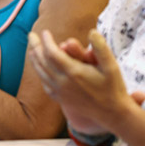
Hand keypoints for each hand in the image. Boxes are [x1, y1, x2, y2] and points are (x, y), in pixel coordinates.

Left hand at [27, 29, 144, 135]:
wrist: (112, 113)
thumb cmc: (113, 87)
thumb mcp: (111, 66)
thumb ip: (101, 48)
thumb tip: (92, 32)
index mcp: (73, 72)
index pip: (52, 53)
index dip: (46, 41)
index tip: (45, 32)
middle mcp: (63, 82)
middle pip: (42, 61)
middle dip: (35, 46)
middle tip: (31, 35)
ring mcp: (60, 92)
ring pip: (40, 72)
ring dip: (34, 59)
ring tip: (32, 48)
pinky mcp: (60, 99)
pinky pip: (44, 83)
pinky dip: (40, 72)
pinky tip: (40, 68)